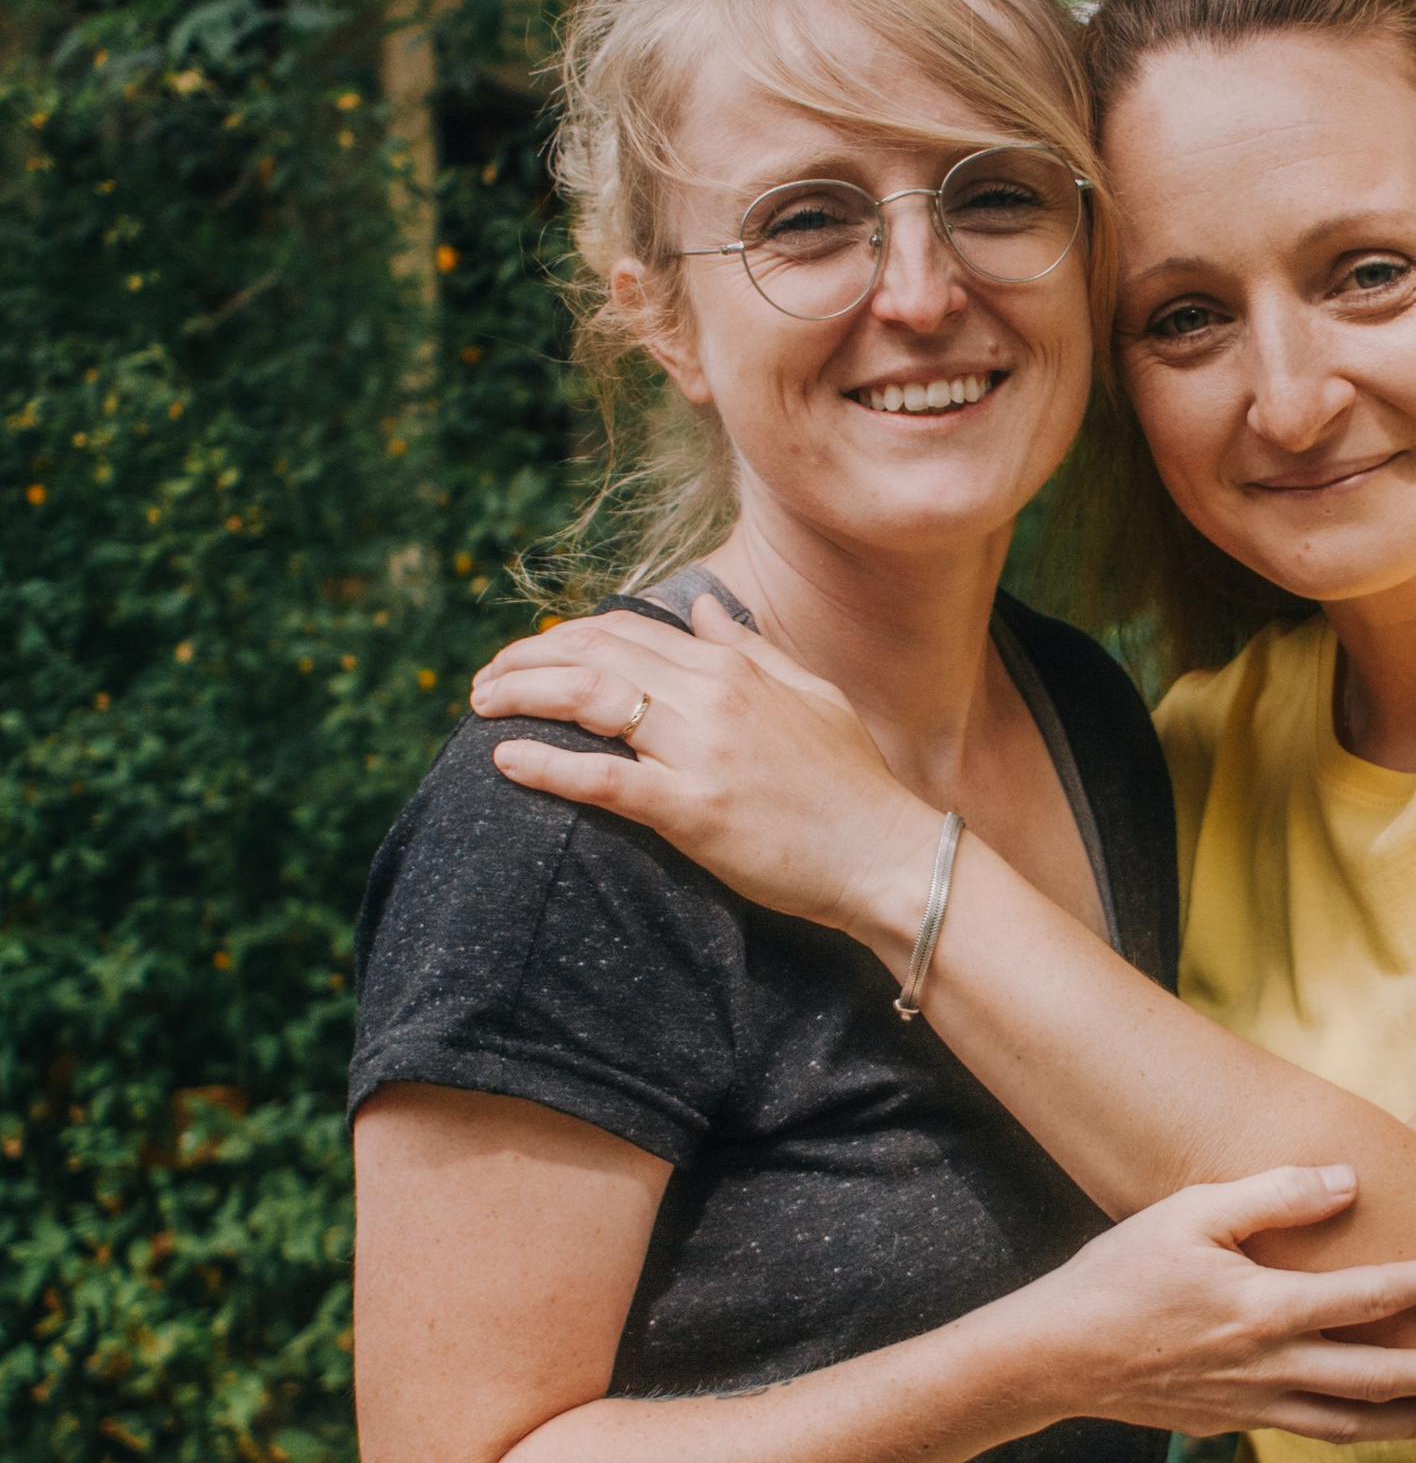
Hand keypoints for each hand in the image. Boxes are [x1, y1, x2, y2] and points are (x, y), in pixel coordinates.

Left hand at [471, 600, 939, 943]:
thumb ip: (749, 648)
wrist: (888, 856)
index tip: (529, 654)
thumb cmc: (853, 784)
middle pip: (595, 655)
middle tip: (482, 681)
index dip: (564, 636)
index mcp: (734, 669)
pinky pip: (606, 780)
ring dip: (523, 696)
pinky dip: (549, 765)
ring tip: (479, 706)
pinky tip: (506, 759)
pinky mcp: (696, 811)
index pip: (627, 630)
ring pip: (590, 700)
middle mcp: (713, 697)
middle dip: (527, 660)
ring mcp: (702, 752)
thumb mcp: (810, 695)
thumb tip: (702, 606)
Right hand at [1022, 1166, 1415, 1443]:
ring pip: (1353, 1422)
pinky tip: (1371, 1416)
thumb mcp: (1188, 1212)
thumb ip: (1272, 1196)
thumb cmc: (1118, 1275)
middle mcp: (1271, 1368)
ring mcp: (1253, 1405)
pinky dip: (1355, 1427)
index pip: (1374, 1296)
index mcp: (1267, 1310)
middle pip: (1381, 1379)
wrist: (1055, 1358)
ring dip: (1412, 1417)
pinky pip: (1311, 1431)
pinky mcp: (1232, 1425)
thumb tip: (1346, 1183)